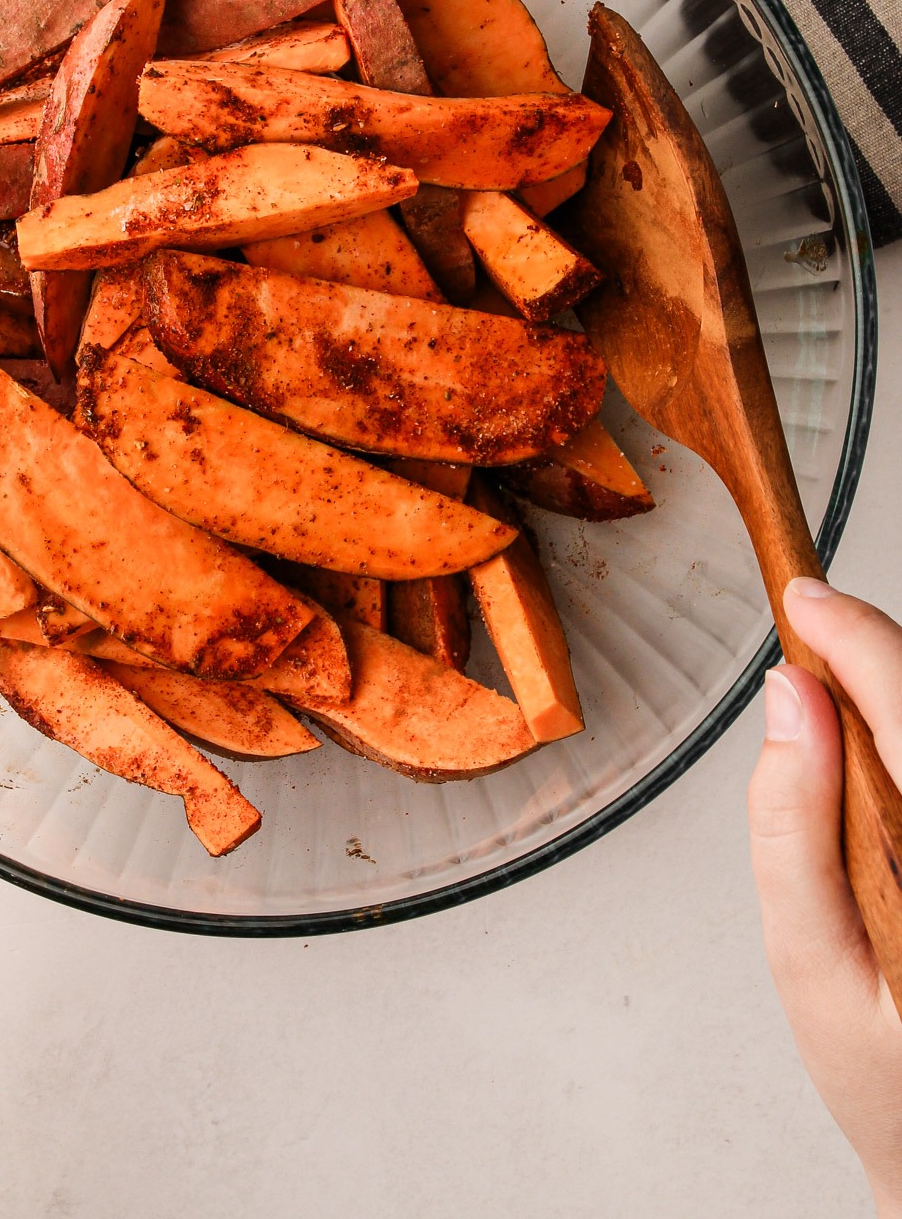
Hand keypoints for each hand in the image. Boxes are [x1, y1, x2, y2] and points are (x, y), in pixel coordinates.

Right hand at [748, 578, 901, 1217]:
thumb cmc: (888, 1079)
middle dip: (874, 661)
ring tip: (838, 731)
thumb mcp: (809, 960)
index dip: (856, 639)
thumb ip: (789, 823)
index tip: (802, 598)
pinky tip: (883, 765)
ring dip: (896, 705)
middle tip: (808, 646)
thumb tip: (788, 698)